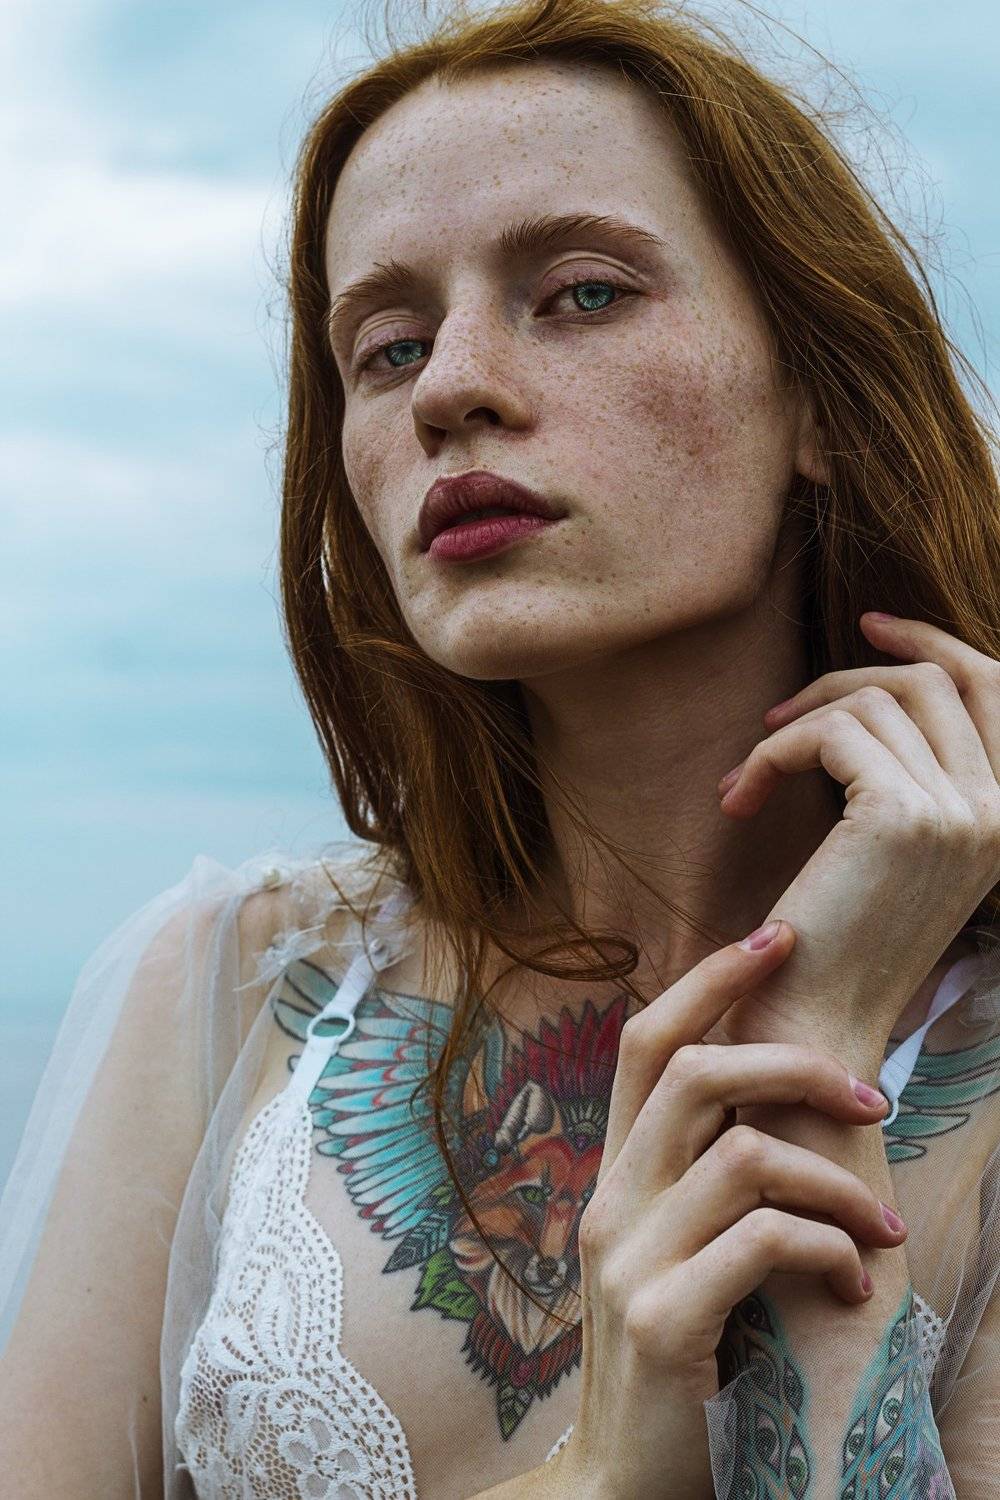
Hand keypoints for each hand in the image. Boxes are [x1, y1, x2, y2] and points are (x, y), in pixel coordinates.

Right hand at [555, 924, 905, 1499]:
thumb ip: (703, 1180)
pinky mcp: (663, 1321)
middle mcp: (611, 1202)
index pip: (644, 1042)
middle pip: (694, 1074)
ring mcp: (629, 1260)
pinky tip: (851, 1286)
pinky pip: (765, 1240)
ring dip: (837, 1183)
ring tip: (882, 1233)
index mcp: (615, 1176)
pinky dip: (828, 1251)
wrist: (621, 1480)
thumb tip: (780, 1105)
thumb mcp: (677, 1252)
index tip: (778, 936)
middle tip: (872, 1101)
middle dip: (795, 1065)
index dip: (709, 980)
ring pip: (746, 1155)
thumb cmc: (677, 1359)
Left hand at [715, 613, 999, 1062]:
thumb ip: (916, 772)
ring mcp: (961, 810)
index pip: (995, 685)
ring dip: (793, 725)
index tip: (868, 623)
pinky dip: (771, 754)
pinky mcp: (900, 813)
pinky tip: (738, 800)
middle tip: (775, 720)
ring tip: (749, 775)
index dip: (933, 640)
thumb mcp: (899, 844)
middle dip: (839, 682)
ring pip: (870, 700)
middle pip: (927, 680)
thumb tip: (878, 682)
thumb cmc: (840, 938)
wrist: (815, 1020)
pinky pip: (828, 732)